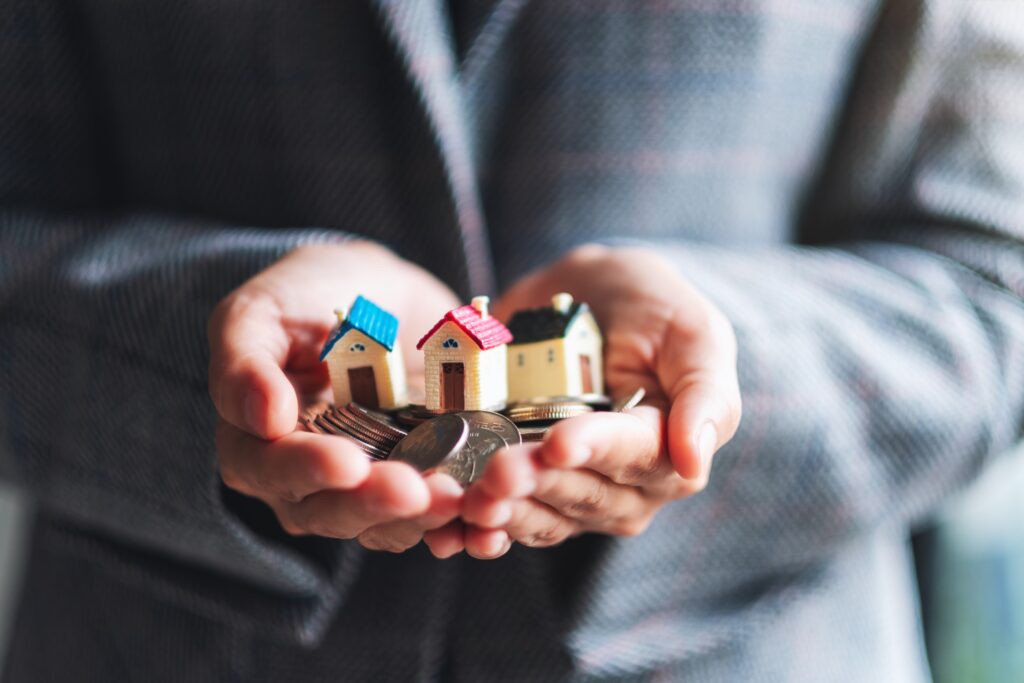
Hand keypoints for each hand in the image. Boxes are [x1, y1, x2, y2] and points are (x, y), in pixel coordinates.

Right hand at [210, 242, 465, 551]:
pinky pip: (434, 516)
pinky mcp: (419, 483)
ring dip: (422, 518)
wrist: (378, 293)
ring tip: (458, 499)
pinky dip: (459, 517)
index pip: (270, 470)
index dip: (307, 470)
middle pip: (329, 511)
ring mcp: (365, 488)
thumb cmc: (306, 295)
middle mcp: (305, 480)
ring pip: (385, 524)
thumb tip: (263, 419)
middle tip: (416, 491)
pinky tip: (484, 511)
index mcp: (254, 442)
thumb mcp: (262, 309)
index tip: (348, 464)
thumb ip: (245, 360)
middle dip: (374, 504)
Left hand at [449, 244, 741, 556]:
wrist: (592, 296)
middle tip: (497, 471)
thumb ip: (704, 394)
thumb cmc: (653, 309)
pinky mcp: (526, 491)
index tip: (558, 443)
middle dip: (537, 483)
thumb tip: (694, 462)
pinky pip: (502, 520)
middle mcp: (624, 485)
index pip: (635, 457)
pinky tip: (445, 530)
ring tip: (468, 499)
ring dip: (503, 512)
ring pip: (539, 515)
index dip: (595, 451)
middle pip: (581, 493)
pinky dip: (472, 527)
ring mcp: (571, 492)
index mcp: (669, 449)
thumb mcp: (692, 332)